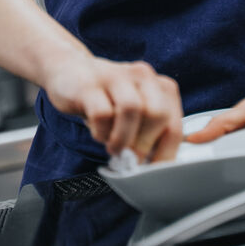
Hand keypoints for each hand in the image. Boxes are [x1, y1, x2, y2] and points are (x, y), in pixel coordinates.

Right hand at [44, 53, 183, 161]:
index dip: (165, 155)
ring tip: (114, 149)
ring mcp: (116, 77)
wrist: (70, 71)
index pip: (175, 126)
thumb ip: (150, 133)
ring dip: (123, 139)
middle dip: (144, 146)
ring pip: (132, 109)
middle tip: (130, 160)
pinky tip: (98, 134)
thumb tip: (156, 167)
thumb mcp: (135, 112)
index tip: (153, 174)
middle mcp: (143, 76)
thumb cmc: (107, 99)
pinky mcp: (90, 85)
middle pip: (158, 115)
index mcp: (160, 86)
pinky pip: (101, 113)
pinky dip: (101, 132)